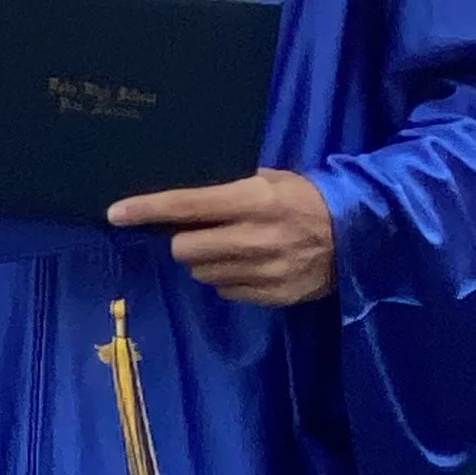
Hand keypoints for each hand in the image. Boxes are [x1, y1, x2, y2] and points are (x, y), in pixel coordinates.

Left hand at [108, 168, 336, 304]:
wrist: (360, 236)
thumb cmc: (308, 199)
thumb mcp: (273, 179)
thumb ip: (230, 190)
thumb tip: (184, 203)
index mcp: (252, 200)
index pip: (187, 206)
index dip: (147, 209)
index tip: (115, 213)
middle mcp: (254, 237)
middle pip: (186, 249)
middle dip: (183, 241)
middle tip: (199, 233)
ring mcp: (263, 271)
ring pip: (203, 273)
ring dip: (206, 261)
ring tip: (231, 248)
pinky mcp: (271, 295)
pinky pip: (226, 291)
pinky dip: (228, 279)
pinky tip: (248, 266)